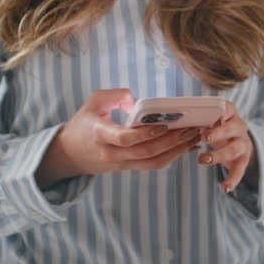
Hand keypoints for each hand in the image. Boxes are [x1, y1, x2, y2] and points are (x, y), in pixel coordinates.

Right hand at [36, 89, 202, 186]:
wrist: (69, 154)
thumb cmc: (82, 124)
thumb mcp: (93, 102)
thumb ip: (116, 95)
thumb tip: (139, 102)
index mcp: (100, 134)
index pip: (125, 139)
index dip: (146, 133)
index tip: (164, 123)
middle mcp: (111, 153)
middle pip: (146, 152)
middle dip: (172, 141)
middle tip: (192, 128)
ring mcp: (121, 164)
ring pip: (153, 162)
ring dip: (177, 151)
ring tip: (195, 137)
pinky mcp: (128, 168)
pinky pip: (152, 165)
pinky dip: (172, 156)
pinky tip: (186, 146)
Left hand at [199, 101, 255, 192]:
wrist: (236, 141)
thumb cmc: (214, 128)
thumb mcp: (208, 121)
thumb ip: (196, 120)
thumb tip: (173, 122)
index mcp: (229, 113)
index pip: (227, 108)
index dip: (220, 112)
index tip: (211, 117)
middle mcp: (239, 126)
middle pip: (231, 128)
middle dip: (218, 133)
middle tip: (204, 137)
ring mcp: (243, 143)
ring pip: (234, 149)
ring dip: (218, 155)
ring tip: (202, 159)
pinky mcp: (243, 160)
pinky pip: (239, 170)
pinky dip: (232, 179)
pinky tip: (224, 187)